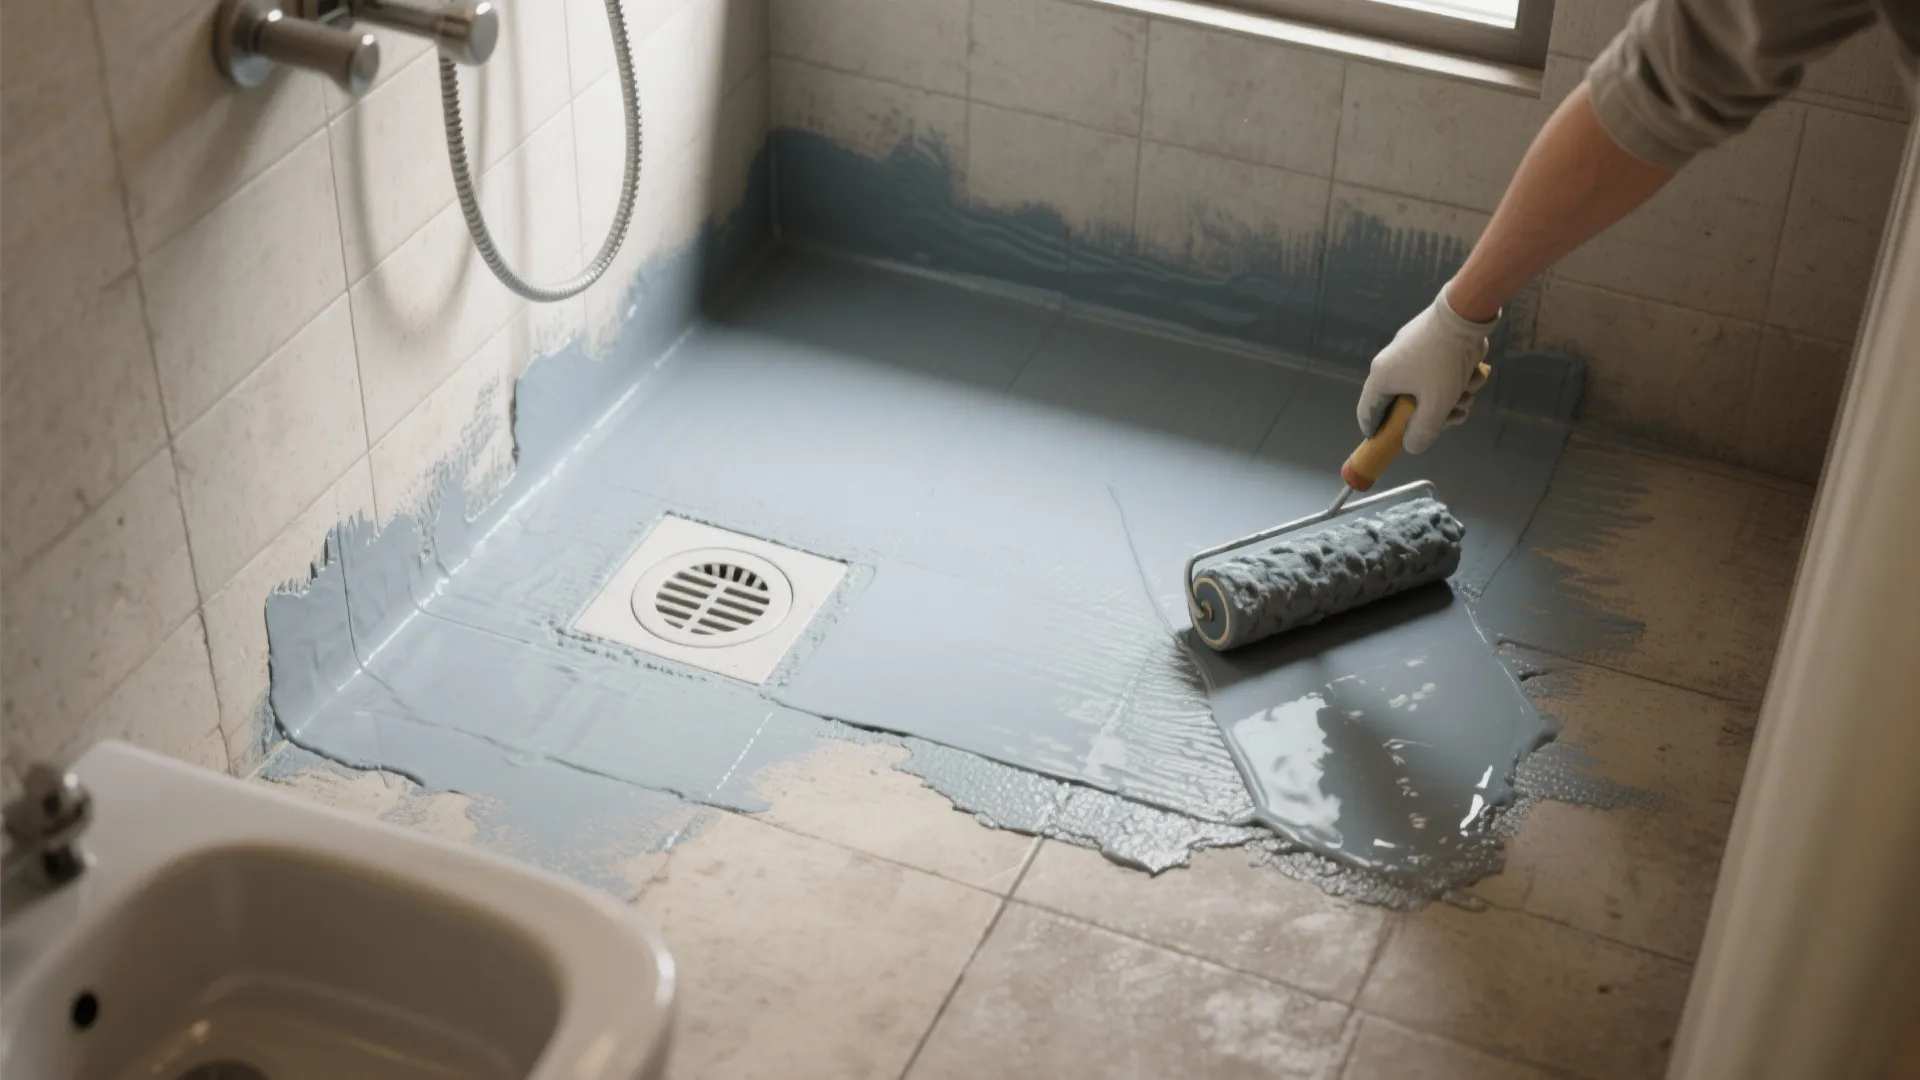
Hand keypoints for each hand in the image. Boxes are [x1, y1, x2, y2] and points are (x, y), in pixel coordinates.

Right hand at [1356, 289, 1496, 453]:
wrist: (1465, 313)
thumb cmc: (1444, 362)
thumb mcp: (1436, 405)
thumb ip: (1422, 432)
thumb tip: (1412, 446)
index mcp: (1381, 378)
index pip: (1367, 413)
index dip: (1376, 433)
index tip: (1389, 445)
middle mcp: (1388, 364)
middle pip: (1403, 405)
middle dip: (1432, 415)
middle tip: (1453, 417)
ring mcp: (1407, 351)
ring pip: (1424, 388)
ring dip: (1449, 398)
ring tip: (1468, 394)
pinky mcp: (1425, 342)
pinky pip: (1434, 371)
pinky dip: (1452, 379)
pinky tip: (1471, 376)